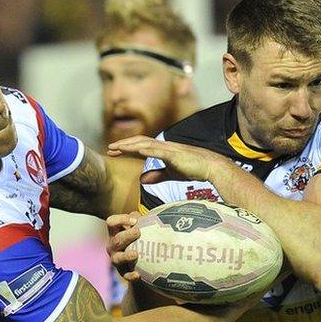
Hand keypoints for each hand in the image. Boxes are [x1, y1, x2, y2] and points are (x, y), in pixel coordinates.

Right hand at [106, 212, 140, 280]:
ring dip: (125, 256)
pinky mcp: (122, 272)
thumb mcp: (139, 226)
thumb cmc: (139, 238)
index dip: (121, 220)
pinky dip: (130, 275)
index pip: (112, 222)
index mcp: (115, 232)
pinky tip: (138, 274)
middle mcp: (113, 245)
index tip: (135, 220)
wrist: (138, 261)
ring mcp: (116, 259)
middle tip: (138, 232)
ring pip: (117, 258)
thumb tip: (151, 216)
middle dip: (126, 236)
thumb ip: (142, 220)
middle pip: (116, 239)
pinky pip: (125, 275)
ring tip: (135, 254)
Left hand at [107, 135, 230, 183]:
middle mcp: (164, 146)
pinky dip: (147, 150)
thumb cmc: (193, 169)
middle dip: (124, 145)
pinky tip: (137, 150)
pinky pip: (158, 151)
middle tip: (110, 149)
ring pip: (145, 144)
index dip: (127, 148)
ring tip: (117, 148)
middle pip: (140, 142)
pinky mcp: (175, 154)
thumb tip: (142, 179)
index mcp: (162, 150)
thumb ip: (157, 175)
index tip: (114, 151)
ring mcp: (169, 149)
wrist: (210, 166)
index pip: (141, 146)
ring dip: (130, 145)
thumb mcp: (171, 174)